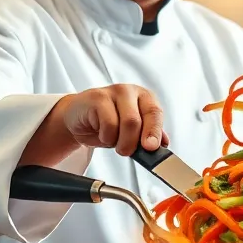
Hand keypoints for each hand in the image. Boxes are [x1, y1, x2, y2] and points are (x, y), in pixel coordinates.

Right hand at [21, 84, 168, 166]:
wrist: (78, 116)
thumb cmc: (107, 122)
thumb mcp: (131, 130)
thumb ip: (148, 133)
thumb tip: (164, 143)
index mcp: (144, 97)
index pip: (155, 113)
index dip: (155, 131)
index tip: (151, 147)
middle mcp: (130, 91)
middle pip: (138, 121)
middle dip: (133, 142)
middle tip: (126, 151)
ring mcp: (112, 92)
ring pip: (125, 123)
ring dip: (119, 141)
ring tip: (112, 141)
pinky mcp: (96, 98)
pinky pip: (108, 124)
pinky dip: (106, 136)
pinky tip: (101, 133)